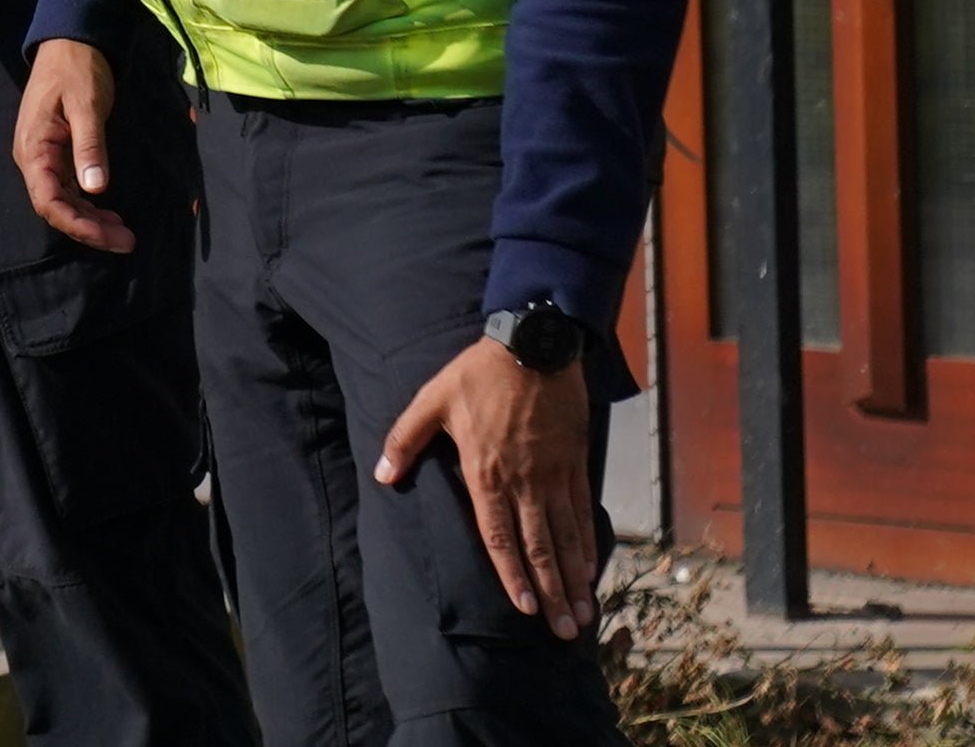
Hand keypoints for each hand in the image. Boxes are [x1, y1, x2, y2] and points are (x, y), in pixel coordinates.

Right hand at [11, 38, 132, 253]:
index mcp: (34, 148)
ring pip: (65, 201)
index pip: (49, 201)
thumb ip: (89, 146)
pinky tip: (109, 213)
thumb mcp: (86, 105)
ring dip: (91, 220)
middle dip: (89, 228)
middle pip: (57, 207)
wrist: (71, 41)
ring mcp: (46, 157)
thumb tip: (95, 189)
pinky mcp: (59, 153)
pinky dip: (89, 205)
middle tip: (126, 241)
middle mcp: (35, 158)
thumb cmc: (77, 70)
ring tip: (123, 233)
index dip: (76, 224)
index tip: (106, 235)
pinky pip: (70, 188)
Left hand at [377, 334, 600, 637]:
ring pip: (566, 537)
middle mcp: (524, 483)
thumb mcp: (431, 401)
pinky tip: (591, 568)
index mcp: (486, 474)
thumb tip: (384, 474)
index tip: (526, 609)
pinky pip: (583, 512)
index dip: (513, 577)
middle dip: (553, 593)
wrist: (534, 345)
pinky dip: (588, 543)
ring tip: (584, 614)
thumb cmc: (478, 374)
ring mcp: (554, 475)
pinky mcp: (575, 462)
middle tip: (564, 631)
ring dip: (575, 578)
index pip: (500, 538)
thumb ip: (405, 440)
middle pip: (539, 549)